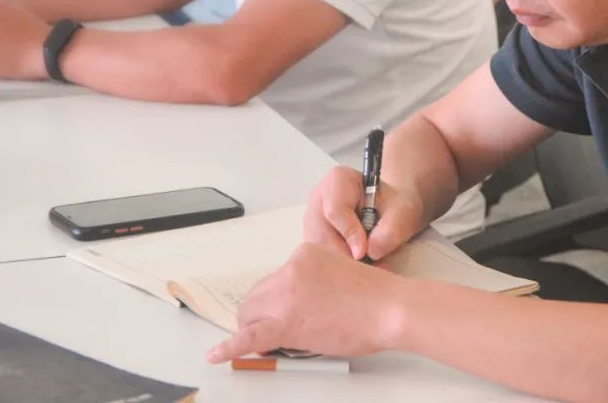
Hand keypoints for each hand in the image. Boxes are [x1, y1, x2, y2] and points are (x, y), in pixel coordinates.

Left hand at [206, 243, 405, 361]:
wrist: (390, 308)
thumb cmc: (374, 296)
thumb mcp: (338, 270)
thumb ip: (314, 280)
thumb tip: (300, 304)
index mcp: (304, 253)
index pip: (276, 279)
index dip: (278, 300)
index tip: (289, 310)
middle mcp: (290, 269)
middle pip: (257, 295)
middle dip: (260, 314)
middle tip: (272, 330)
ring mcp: (286, 295)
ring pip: (250, 313)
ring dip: (253, 328)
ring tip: (267, 341)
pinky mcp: (286, 322)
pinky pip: (250, 336)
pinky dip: (230, 347)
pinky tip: (217, 354)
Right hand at [303, 165, 423, 261]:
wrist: (390, 212)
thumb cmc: (395, 207)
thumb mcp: (402, 213)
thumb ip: (390, 229)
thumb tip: (371, 252)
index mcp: (338, 181)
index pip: (335, 209)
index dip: (349, 234)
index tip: (364, 252)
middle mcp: (318, 200)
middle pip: (320, 234)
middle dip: (343, 256)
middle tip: (365, 272)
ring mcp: (312, 221)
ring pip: (317, 251)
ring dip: (339, 266)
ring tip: (364, 272)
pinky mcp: (312, 241)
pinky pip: (318, 260)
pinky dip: (336, 270)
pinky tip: (355, 274)